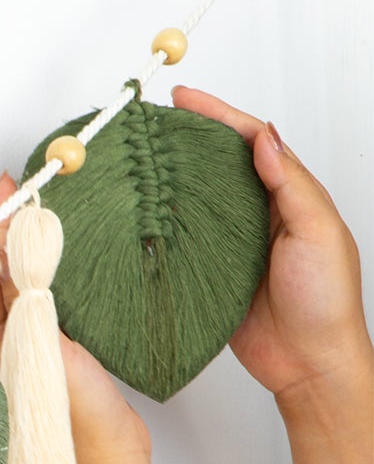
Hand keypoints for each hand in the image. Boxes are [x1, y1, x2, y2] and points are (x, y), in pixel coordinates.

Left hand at [0, 172, 151, 463]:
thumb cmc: (77, 419)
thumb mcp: (47, 346)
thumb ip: (24, 298)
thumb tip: (1, 250)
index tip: (7, 189)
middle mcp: (3, 347)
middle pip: (0, 277)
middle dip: (10, 234)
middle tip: (24, 192)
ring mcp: (28, 353)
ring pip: (23, 289)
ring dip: (31, 254)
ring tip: (46, 215)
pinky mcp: (56, 360)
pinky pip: (46, 307)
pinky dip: (52, 278)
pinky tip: (69, 264)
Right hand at [171, 87, 371, 409]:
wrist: (308, 364)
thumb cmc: (325, 301)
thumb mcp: (318, 233)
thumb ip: (292, 184)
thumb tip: (264, 138)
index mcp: (290, 194)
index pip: (249, 140)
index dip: (217, 115)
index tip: (183, 99)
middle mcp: (260, 213)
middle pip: (218, 162)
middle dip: (187, 137)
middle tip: (150, 122)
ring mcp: (233, 242)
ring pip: (197, 197)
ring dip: (172, 177)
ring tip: (138, 158)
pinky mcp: (212, 272)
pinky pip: (183, 240)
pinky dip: (164, 223)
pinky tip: (142, 213)